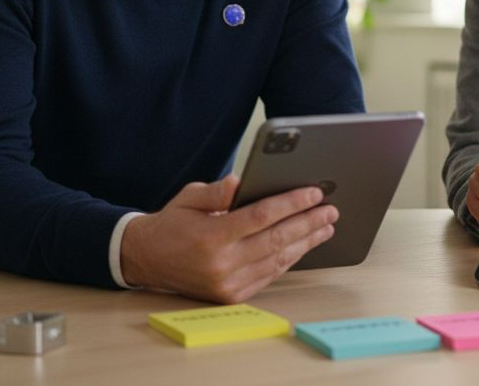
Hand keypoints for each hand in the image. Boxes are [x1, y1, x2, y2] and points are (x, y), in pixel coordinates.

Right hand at [118, 174, 337, 302]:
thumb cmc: (172, 224)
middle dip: (308, 222)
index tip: (313, 193)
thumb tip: (243, 183)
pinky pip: (270, 274)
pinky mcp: (232, 295)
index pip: (262, 216)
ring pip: (278, 260)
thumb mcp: (190, 197)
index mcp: (212, 236)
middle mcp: (222, 263)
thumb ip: (218, 191)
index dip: (292, 203)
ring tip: (326, 226)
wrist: (147, 260)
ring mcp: (229, 283)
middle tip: (330, 210)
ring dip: (306, 242)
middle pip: (277, 239)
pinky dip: (290, 259)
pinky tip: (304, 245)